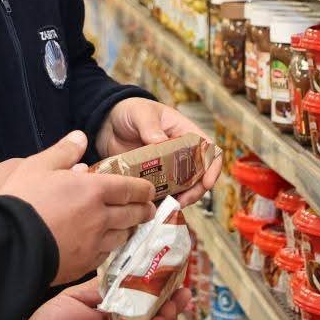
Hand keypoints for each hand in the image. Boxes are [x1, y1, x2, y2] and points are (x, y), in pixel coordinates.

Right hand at [0, 131, 156, 284]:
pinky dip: (110, 248)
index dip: (143, 189)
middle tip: (148, 209)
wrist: (8, 243)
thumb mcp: (38, 166)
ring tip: (130, 227)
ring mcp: (94, 243)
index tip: (149, 190)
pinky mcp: (83, 264)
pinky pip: (105, 255)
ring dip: (129, 229)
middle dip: (144, 210)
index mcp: (94, 190)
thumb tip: (81, 137)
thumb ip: (63, 151)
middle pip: (132, 214)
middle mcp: (101, 217)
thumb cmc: (22, 200)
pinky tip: (106, 246)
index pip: (130, 188)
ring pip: (122, 236)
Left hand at [94, 99, 223, 206]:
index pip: (209, 150)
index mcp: (185, 133)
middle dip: (195, 190)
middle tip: (183, 201)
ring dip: (178, 199)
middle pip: (199, 175)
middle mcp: (181, 153)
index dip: (212, 167)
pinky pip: (161, 194)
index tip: (206, 182)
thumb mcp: (140, 113)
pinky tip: (152, 208)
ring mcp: (167, 168)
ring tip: (167, 208)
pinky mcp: (153, 179)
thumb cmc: (130, 111)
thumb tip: (160, 141)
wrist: (107, 124)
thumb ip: (149, 126)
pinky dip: (160, 203)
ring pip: (182, 188)